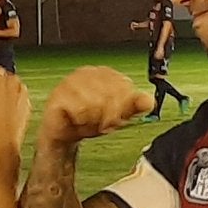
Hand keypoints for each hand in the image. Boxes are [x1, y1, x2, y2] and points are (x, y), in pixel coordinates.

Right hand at [38, 66, 153, 146]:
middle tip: (103, 123)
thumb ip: (133, 106)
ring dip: (94, 120)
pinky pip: (79, 110)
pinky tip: (77, 120)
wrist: (63, 134)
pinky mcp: (59, 95)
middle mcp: (87, 73)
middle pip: (112, 95)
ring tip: (89, 122)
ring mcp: (71, 82)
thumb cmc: (88, 120)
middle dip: (110, 116)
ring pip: (96, 103)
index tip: (120, 117)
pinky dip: (81, 121)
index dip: (124, 107)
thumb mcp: (117, 115)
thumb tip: (149, 101)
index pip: (124, 87)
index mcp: (103, 74)